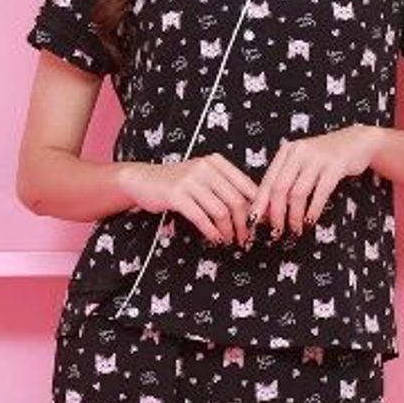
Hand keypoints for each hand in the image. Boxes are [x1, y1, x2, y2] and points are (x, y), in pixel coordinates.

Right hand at [121, 152, 259, 246]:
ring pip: (221, 211)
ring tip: (229, 240)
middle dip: (244, 224)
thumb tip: (254, 210)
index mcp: (217, 162)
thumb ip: (226, 189)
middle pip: (236, 200)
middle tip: (245, 238)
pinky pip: (201, 217)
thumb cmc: (178, 183)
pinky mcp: (176, 194)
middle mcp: (206, 167)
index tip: (260, 225)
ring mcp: (190, 180)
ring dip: (228, 230)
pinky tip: (215, 239)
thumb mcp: (204, 179)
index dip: (257, 208)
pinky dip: (211, 231)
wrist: (143, 180)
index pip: (247, 186)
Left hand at [246, 125, 377, 239]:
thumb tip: (267, 211)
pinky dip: (313, 210)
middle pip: (279, 188)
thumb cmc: (326, 158)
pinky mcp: (335, 165)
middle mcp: (299, 152)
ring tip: (296, 229)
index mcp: (286, 152)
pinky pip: (320, 192)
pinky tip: (310, 221)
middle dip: (276, 214)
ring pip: (298, 193)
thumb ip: (286, 181)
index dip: (260, 204)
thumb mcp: (301, 164)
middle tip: (276, 231)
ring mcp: (317, 157)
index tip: (254, 223)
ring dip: (295, 216)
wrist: (357, 141)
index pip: (267, 181)